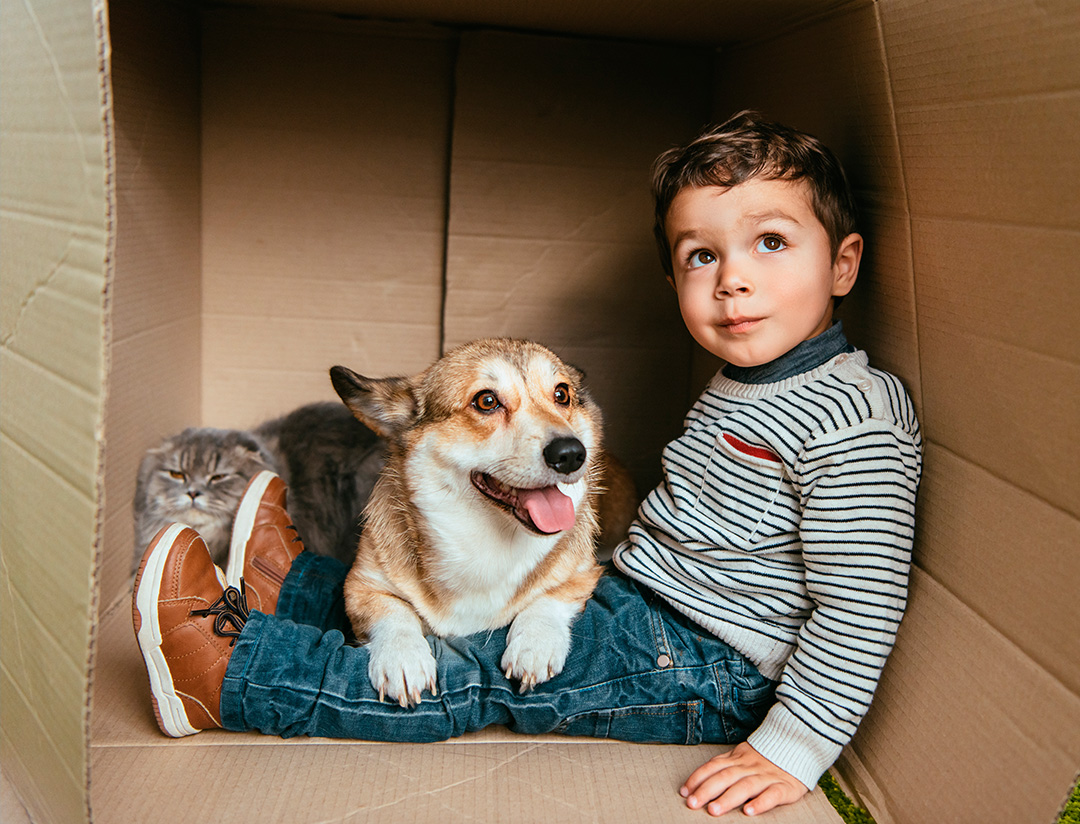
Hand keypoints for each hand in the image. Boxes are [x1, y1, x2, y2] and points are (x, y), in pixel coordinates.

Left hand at [680, 741, 807, 815]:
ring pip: (745, 786)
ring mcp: (767, 776)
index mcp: (738, 758)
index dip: (698, 778)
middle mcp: (750, 766)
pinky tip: (749, 811)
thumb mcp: (743, 755)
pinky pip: (772, 794)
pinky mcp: (785, 786)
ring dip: (728, 798)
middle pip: (725, 777)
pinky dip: (760, 803)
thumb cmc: (766, 756)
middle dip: (707, 790)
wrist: (799, 745)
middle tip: (693, 803)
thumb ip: (724, 765)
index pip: (714, 766)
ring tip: (714, 810)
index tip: (684, 791)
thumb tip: (698, 780)